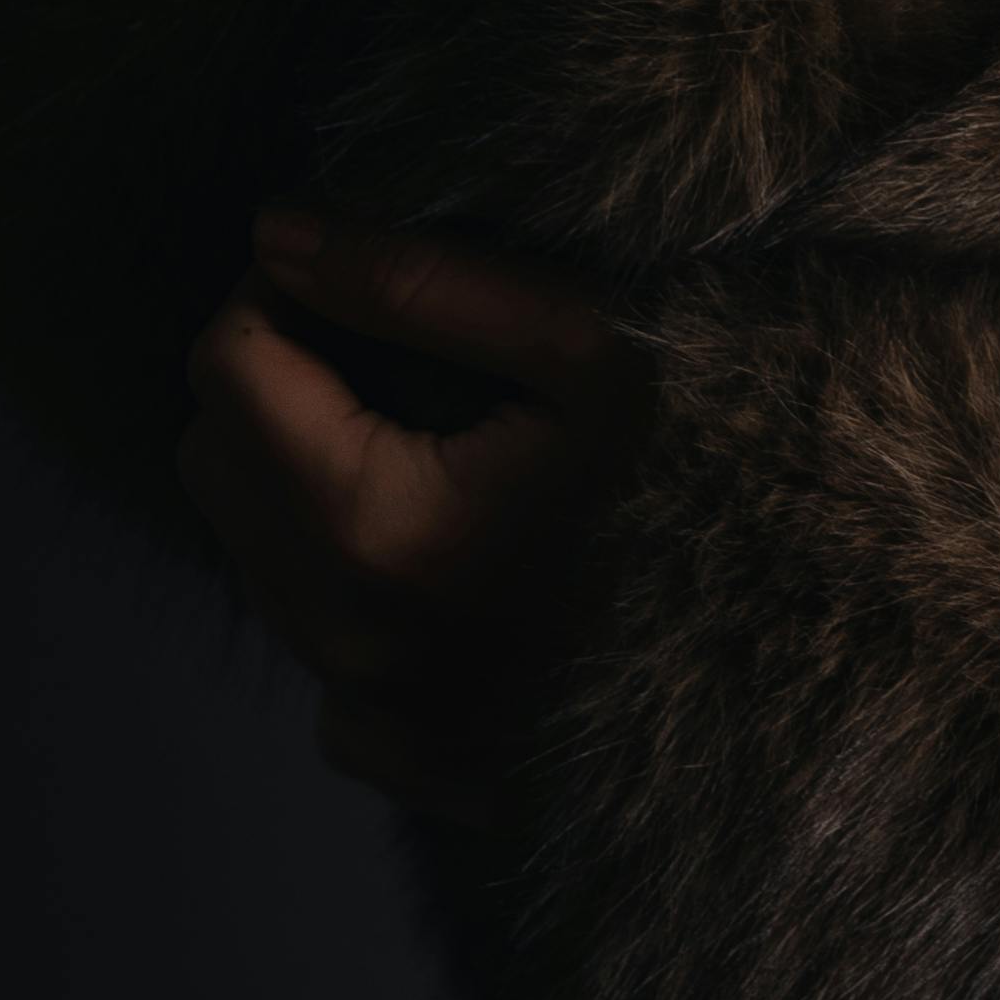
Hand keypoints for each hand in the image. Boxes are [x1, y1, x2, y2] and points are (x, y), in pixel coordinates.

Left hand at [176, 214, 650, 823]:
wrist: (785, 631)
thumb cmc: (695, 471)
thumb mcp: (578, 346)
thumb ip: (414, 284)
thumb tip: (276, 234)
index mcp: (373, 534)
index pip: (227, 369)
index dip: (277, 294)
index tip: (348, 275)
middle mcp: (346, 644)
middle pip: (214, 460)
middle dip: (279, 385)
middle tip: (388, 354)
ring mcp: (373, 719)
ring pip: (255, 553)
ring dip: (309, 481)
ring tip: (431, 445)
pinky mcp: (404, 764)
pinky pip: (315, 654)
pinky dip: (350, 593)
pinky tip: (444, 556)